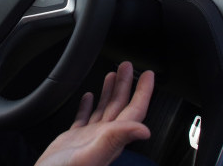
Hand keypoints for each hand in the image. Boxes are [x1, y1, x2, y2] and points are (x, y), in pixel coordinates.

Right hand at [35, 62, 153, 165]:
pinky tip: (88, 96)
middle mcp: (103, 137)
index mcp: (111, 139)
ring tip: (113, 74)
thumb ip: (115, 140)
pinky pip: (84, 118)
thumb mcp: (91, 156)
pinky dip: (87, 105)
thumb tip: (144, 130)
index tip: (149, 75)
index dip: (144, 93)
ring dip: (110, 91)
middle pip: (121, 106)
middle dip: (127, 84)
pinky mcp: (73, 140)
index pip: (134, 111)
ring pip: (105, 109)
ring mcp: (88, 138)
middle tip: (129, 65)